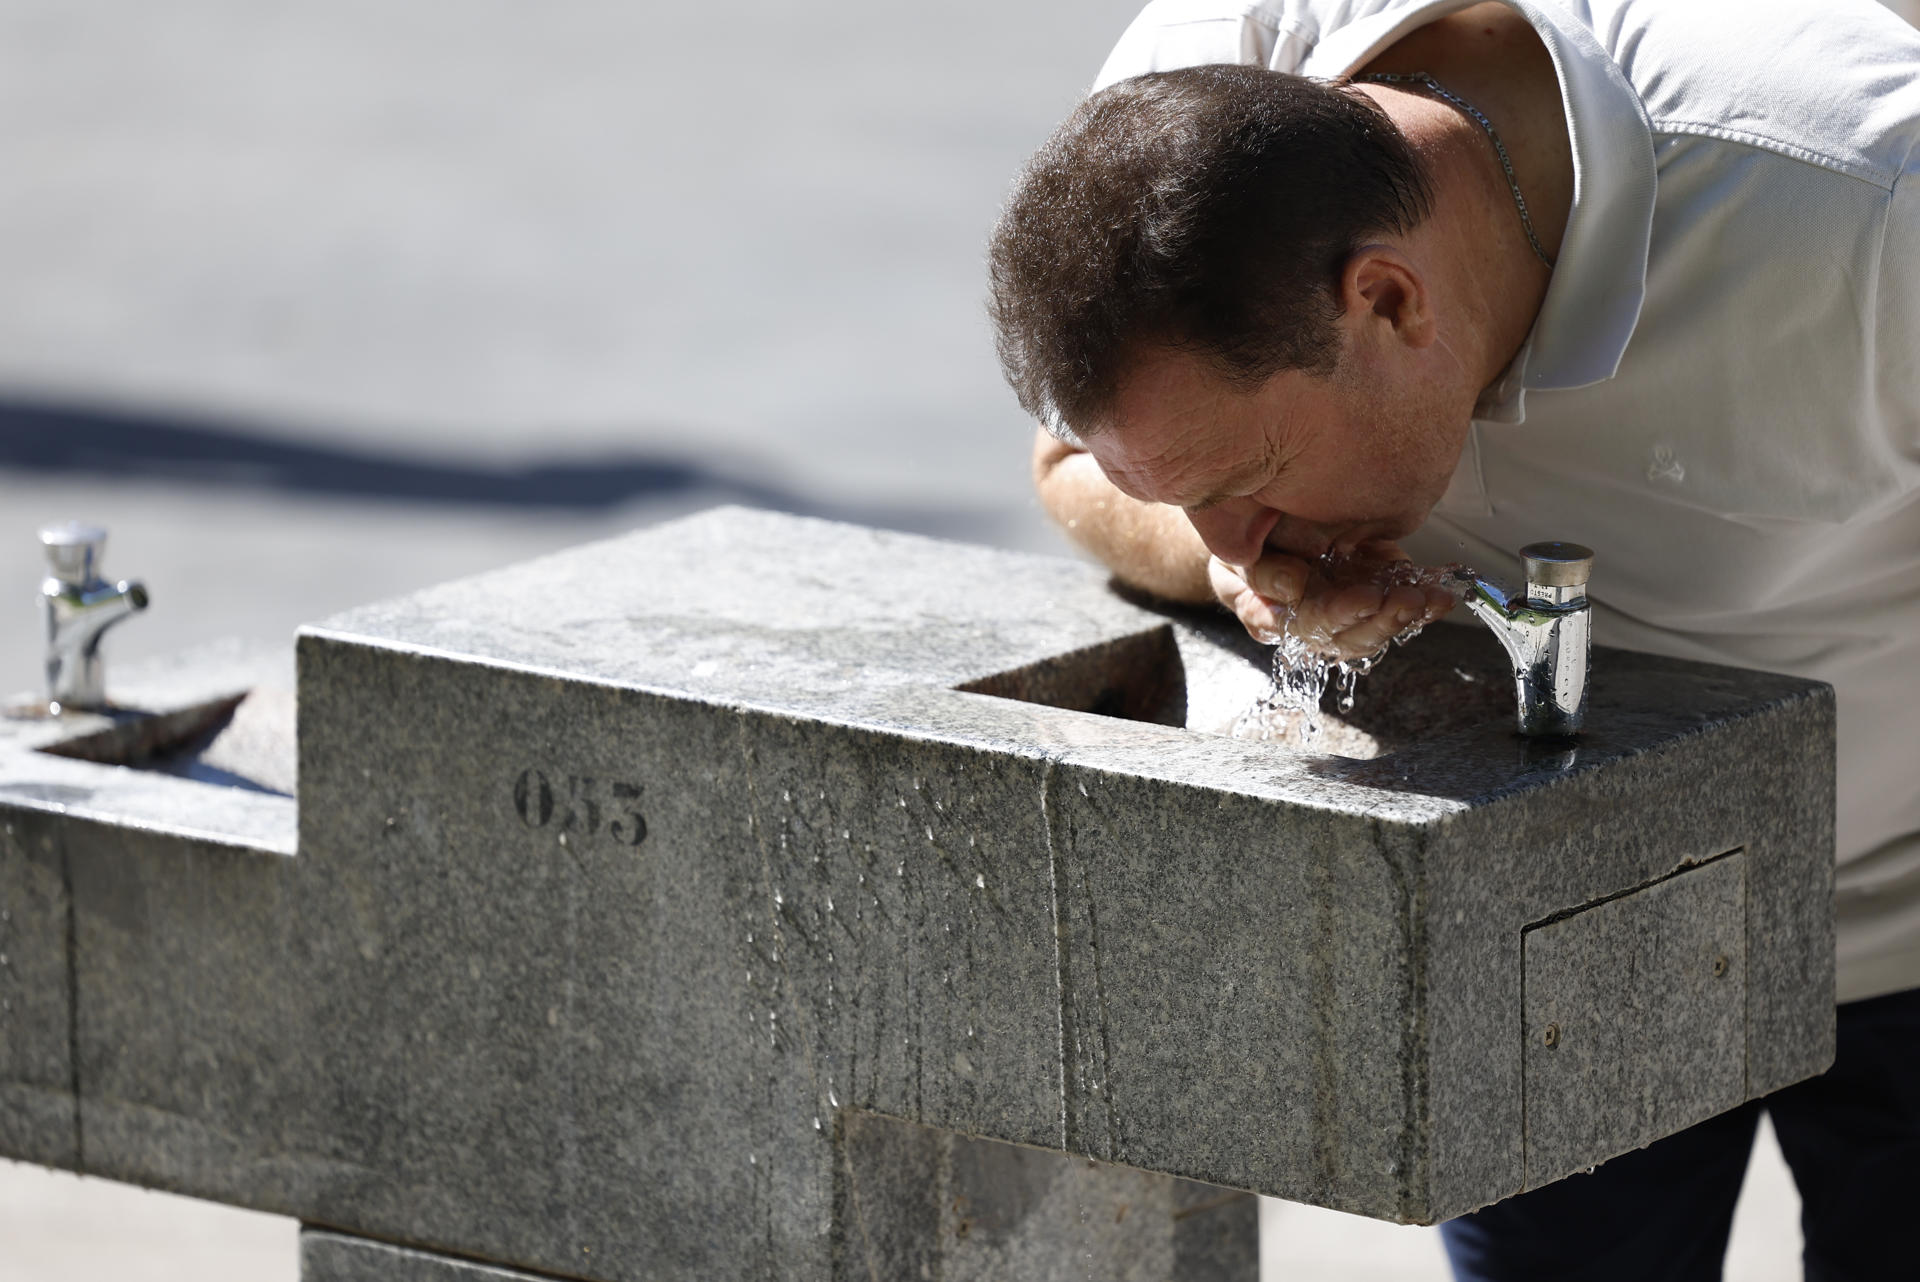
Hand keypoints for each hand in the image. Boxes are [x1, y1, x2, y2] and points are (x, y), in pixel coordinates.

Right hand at [1207, 542, 1456, 658]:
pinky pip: (1398, 604)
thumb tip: (1294, 588)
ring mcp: (1345, 608)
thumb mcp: (1234, 555)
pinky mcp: (1371, 590)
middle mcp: (1315, 620)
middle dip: (1384, 621)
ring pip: (1378, 628)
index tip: (1365, 599)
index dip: (1338, 616)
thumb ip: (1258, 573)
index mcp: (1277, 617)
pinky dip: (1423, 602)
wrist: (1256, 527)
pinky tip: (1441, 595)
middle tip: (1408, 601)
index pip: (1310, 626)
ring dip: (1408, 616)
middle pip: (1352, 638)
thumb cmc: (1240, 544)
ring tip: (1431, 599)